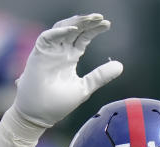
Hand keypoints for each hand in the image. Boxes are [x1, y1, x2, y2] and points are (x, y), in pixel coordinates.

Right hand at [13, 13, 123, 127]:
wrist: (39, 115)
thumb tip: (120, 65)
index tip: (108, 24)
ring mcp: (49, 51)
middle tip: (101, 18)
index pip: (83, 37)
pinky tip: (73, 28)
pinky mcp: (38, 54)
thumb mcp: (85, 87)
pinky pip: (47, 37)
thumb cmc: (58, 103)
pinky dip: (60, 31)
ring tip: (90, 19)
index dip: (94, 30)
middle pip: (74, 29)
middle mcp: (60, 51)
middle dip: (87, 22)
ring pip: (62, 28)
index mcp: (70, 56)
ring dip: (76, 22)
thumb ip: (101, 75)